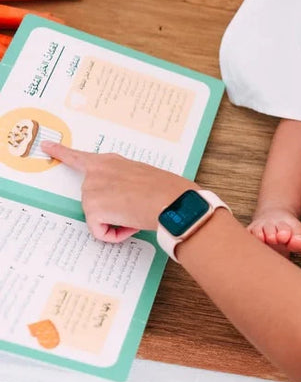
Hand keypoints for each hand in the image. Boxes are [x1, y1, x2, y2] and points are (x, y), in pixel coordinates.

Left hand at [42, 142, 190, 241]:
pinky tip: (132, 224)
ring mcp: (92, 190)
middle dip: (112, 211)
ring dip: (118, 222)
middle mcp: (97, 172)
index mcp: (111, 162)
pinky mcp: (93, 208)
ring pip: (99, 218)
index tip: (46, 146)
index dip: (62, 153)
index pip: (80, 157)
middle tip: (137, 208)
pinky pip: (100, 232)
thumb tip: (127, 202)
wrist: (173, 200)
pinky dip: (116, 235)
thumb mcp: (143, 176)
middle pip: (94, 201)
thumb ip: (125, 182)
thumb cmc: (169, 190)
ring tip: (139, 213)